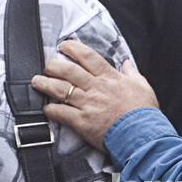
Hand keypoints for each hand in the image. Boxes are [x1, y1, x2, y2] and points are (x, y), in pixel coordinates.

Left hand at [32, 40, 158, 150]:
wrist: (143, 136)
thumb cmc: (145, 112)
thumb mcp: (143, 86)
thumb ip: (132, 73)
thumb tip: (127, 62)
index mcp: (110, 78)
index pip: (88, 57)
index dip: (73, 49)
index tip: (63, 46)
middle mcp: (96, 88)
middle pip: (69, 71)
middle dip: (54, 66)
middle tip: (46, 65)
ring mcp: (88, 104)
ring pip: (61, 90)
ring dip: (46, 84)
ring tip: (36, 81)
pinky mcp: (83, 122)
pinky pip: (62, 113)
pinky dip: (51, 110)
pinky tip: (46, 108)